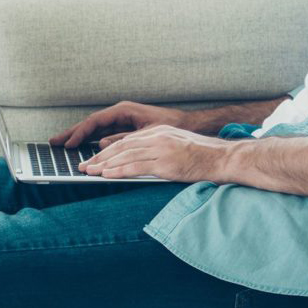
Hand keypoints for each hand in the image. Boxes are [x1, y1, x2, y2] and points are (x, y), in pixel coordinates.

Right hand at [49, 101, 190, 148]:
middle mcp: (119, 113)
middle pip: (90, 123)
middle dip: (72, 133)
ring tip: (60, 144)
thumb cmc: (170, 125)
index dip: (80, 133)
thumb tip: (101, 145)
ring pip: (94, 129)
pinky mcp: (123, 128)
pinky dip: (89, 140)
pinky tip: (79, 147)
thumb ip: (123, 138)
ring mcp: (120, 120)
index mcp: (124, 110)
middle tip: (53, 142)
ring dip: (77, 136)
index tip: (69, 144)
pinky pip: (101, 134)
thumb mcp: (146, 133)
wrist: (186, 123)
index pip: (96, 121)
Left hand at [78, 124, 229, 182]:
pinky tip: (106, 175)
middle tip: (84, 166)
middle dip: (100, 157)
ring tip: (89, 172)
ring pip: (125, 155)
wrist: (222, 158)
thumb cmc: (203, 156)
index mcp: (160, 132)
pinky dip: (118, 171)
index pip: (128, 140)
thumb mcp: (178, 145)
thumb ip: (159, 148)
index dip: (108, 150)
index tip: (94, 159)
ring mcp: (161, 149)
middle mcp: (158, 137)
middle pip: (122, 146)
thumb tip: (140, 159)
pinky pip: (136, 166)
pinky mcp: (165, 163)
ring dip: (104, 165)